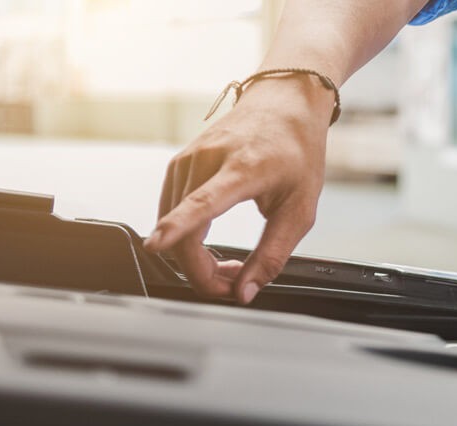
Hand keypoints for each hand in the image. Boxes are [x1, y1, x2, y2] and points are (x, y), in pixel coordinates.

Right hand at [144, 77, 333, 302]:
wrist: (284, 102)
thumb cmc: (297, 150)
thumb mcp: (300, 209)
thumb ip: (272, 255)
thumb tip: (245, 292)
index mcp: (243, 168)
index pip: (202, 202)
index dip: (177, 228)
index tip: (155, 244)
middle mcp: (208, 160)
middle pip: (183, 229)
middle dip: (201, 271)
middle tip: (233, 284)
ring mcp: (188, 159)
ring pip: (172, 225)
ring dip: (194, 257)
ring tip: (232, 264)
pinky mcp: (179, 164)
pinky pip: (171, 212)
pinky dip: (186, 237)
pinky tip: (211, 242)